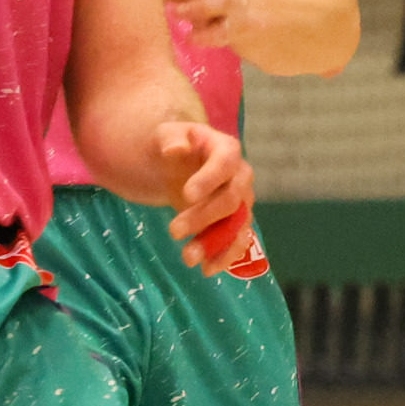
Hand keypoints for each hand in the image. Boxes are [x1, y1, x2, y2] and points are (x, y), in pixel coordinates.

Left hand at [157, 122, 253, 266]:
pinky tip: (207, 270)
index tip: (186, 195)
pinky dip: (225, 257)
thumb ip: (169, 139)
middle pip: (231, 199)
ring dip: (216, 243)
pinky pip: (238, 241)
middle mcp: (241, 176)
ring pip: (237, 225)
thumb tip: (175, 149)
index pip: (226, 162)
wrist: (173, 167)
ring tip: (187, 258)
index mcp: (226, 149)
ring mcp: (241, 202)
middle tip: (172, 230)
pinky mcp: (234, 223)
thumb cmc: (170, 148)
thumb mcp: (163, 135)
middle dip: (204, 217)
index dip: (210, 179)